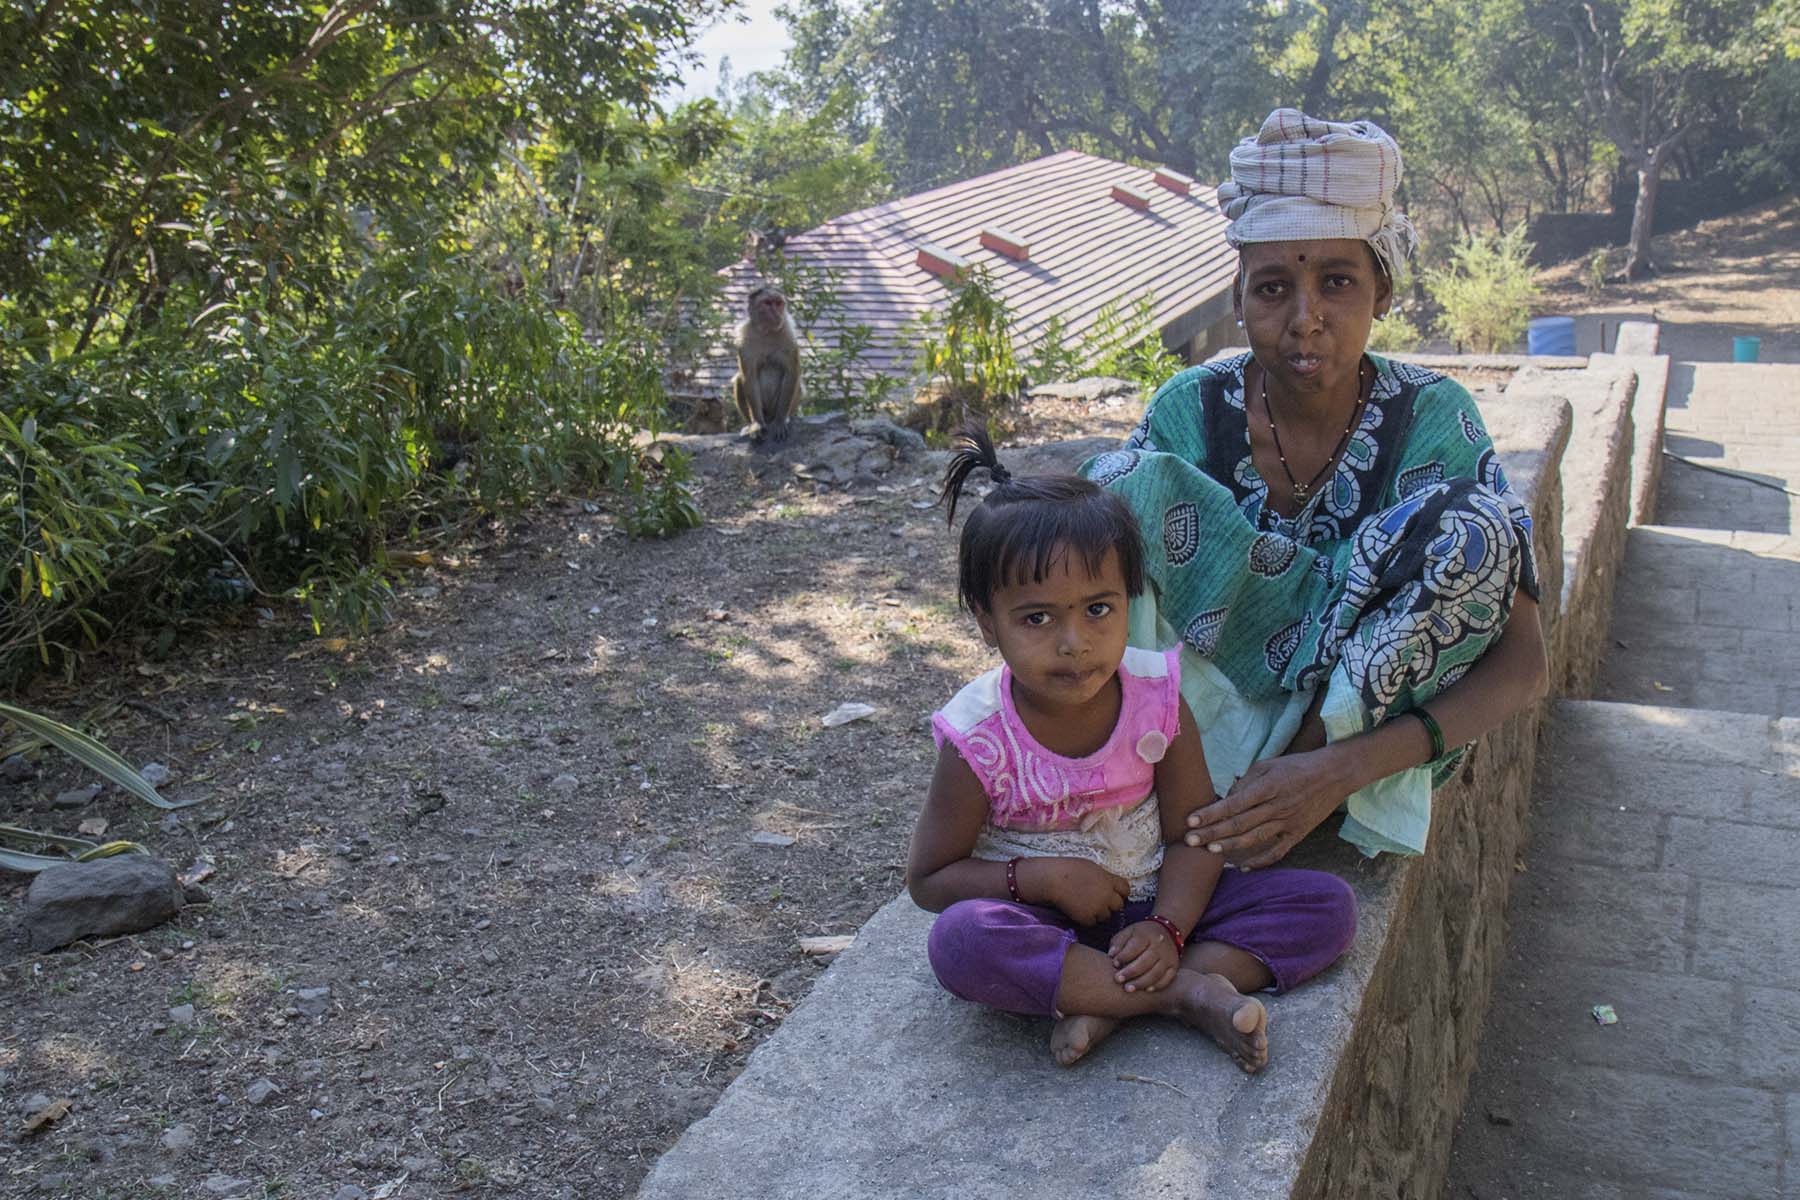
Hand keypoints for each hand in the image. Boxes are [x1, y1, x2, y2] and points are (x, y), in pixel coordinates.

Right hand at [1025, 858, 1129, 924]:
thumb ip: (1103, 877)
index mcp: (1108, 880)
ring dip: (1099, 913)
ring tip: (1086, 906)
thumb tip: (1109, 884)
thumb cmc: (1068, 869)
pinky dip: (1087, 919)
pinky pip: (1092, 922)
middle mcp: (1106, 894)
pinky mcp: (1087, 918)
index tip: (1114, 893)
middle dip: (1111, 904)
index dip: (1121, 892)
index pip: (1126, 889)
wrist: (1053, 879)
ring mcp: (1097, 907)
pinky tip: (1078, 911)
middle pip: (1119, 905)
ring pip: (1106, 916)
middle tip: (1099, 902)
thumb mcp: (1091, 867)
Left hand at [1107, 920, 1179, 992]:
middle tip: (1118, 980)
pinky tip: (1146, 990)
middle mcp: (1159, 945)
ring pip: (1156, 972)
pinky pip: (1167, 979)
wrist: (1165, 932)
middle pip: (1145, 961)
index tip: (1114, 963)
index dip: (1124, 956)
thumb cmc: (1140, 935)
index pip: (1135, 947)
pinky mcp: (1174, 966)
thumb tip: (1111, 956)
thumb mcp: (1128, 932)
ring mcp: (1168, 956)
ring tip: (1128, 989)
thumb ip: (1118, 943)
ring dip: (1141, 982)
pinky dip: (1157, 986)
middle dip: (1130, 972)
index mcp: (1146, 935)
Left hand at [1184, 749, 1346, 869]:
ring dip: (1229, 847)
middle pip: (1238, 824)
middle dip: (1211, 833)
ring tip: (1209, 852)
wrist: (1334, 774)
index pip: (1233, 803)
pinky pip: (1277, 852)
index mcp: (1267, 787)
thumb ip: (1246, 781)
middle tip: (1189, 840)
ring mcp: (1288, 823)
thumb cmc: (1296, 766)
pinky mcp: (1298, 834)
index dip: (1211, 813)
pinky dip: (1260, 862)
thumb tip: (1226, 798)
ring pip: (1253, 839)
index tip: (1191, 820)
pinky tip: (1243, 868)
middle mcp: (1276, 806)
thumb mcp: (1268, 765)